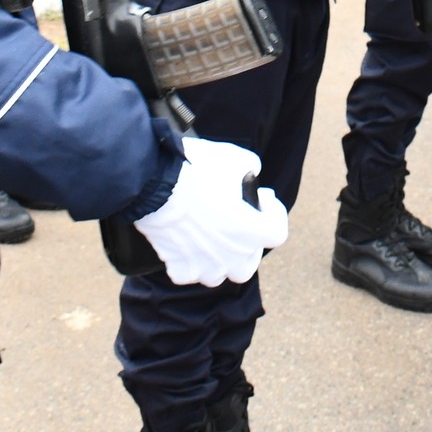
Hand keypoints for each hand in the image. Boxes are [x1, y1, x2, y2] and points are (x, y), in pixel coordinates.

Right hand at [130, 137, 289, 286]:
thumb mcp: (236, 157)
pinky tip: (188, 246)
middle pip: (250, 262)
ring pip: (220, 274)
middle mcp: (231, 255)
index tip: (262, 196)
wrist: (154, 182)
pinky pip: (190, 273)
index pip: (278, 233)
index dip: (274, 212)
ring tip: (214, 237)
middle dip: (249, 242)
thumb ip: (251, 168)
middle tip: (240, 222)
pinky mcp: (178, 266)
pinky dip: (191, 263)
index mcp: (250, 231)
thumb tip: (250, 172)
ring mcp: (204, 265)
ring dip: (221, 258)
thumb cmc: (197, 169)